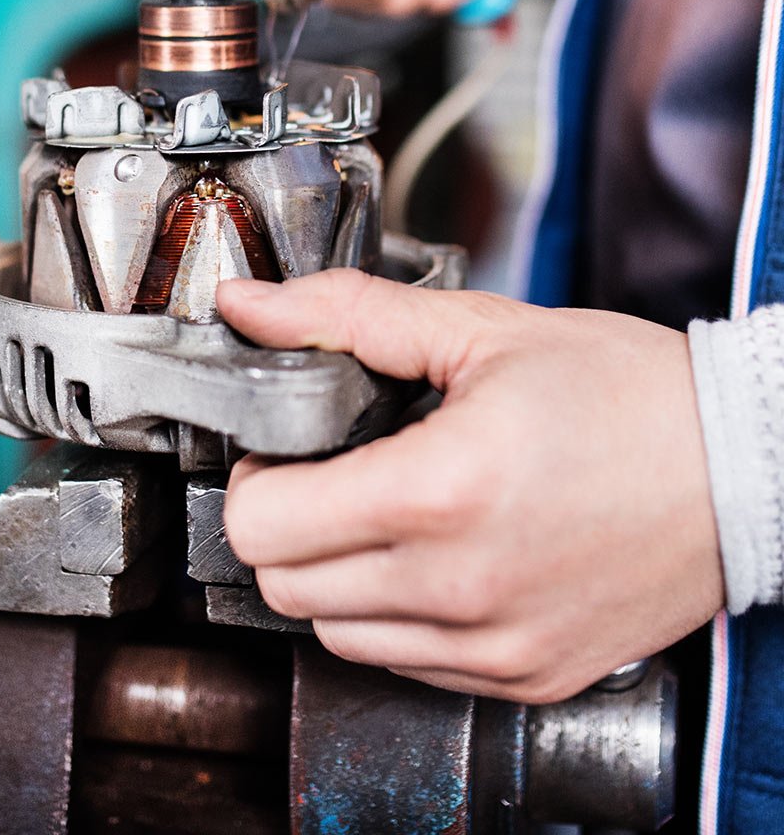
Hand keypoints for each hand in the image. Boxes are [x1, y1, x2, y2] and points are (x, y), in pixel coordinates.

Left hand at [216, 271, 722, 702]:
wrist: (745, 469)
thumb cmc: (624, 393)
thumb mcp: (480, 329)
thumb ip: (345, 315)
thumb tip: (248, 305)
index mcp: (440, 490)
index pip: (262, 525)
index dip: (254, 478)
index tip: (282, 452)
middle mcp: (461, 586)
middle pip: (284, 587)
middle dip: (281, 525)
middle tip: (323, 476)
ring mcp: (495, 647)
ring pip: (334, 636)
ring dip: (330, 576)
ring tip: (379, 515)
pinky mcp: (524, 678)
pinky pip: (404, 665)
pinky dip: (390, 616)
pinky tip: (429, 559)